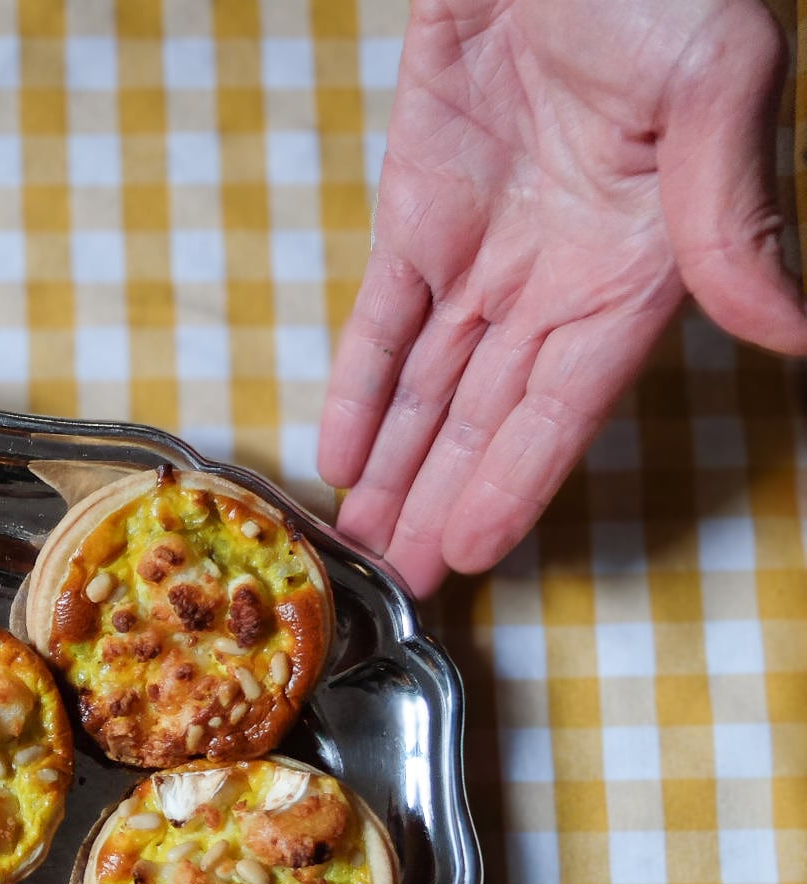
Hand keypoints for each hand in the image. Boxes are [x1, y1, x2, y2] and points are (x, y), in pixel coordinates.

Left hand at [318, 0, 806, 595]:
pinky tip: (339, 455)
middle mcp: (557, 280)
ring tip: (359, 542)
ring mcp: (483, 254)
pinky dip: (357, 387)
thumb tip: (790, 327)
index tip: (470, 552)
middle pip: (486, 418)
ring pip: (427, 386)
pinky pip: (381, 322)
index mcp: (637, 269)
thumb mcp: (717, 85)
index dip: (515, 481)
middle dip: (440, 500)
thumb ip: (736, 214)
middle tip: (395, 581)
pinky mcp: (417, 216)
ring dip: (394, 465)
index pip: (565, 405)